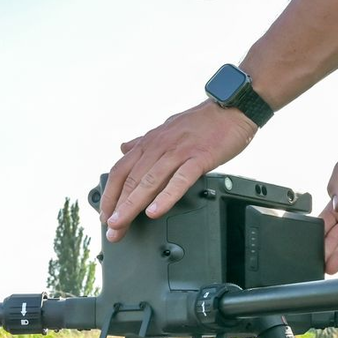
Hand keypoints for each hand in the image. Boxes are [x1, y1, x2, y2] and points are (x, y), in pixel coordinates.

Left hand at [100, 101, 257, 241]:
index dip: (109, 194)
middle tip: (111, 228)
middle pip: (130, 180)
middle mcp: (160, 146)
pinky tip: (155, 211)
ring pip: (149, 181)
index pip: (120, 170)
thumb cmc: (204, 122)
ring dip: (132, 205)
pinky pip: (179, 180)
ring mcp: (178, 152)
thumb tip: (125, 148)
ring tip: (122, 223)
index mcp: (151, 142)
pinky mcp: (199, 158)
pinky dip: (165, 197)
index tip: (104, 213)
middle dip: (117, 206)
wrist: (232, 109)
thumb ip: (145, 142)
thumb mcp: (167, 128)